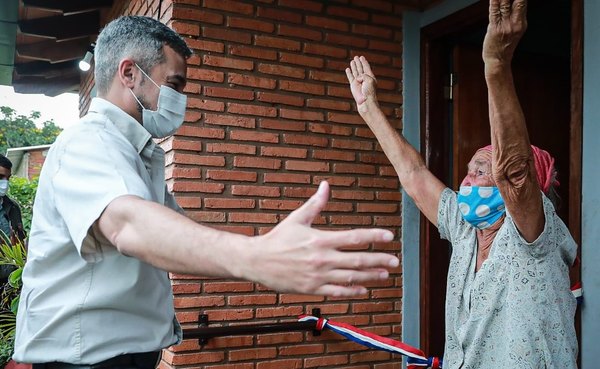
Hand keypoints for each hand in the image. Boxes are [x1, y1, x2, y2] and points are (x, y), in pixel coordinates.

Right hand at [246, 181, 398, 296]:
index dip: (374, 237)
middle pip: (357, 260)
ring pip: (351, 278)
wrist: (257, 261)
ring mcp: (318, 275)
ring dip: (370, 276)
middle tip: (395, 261)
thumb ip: (315, 204)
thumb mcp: (297, 219)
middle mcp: (322, 258)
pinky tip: (364, 289)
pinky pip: (337, 291)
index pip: (354, 237)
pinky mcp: (312, 288)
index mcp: (320, 239)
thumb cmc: (278, 238)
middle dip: (379, 260)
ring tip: (385, 274)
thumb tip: (326, 185)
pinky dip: (352, 291)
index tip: (389, 237)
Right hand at [345, 56, 377, 113]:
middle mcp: (364, 79)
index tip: (362, 57)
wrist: (365, 100)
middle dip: (358, 63)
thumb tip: (357, 78)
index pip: (366, 67)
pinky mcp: (353, 85)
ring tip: (352, 61)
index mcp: (370, 77)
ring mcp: (358, 82)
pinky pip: (350, 77)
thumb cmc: (369, 91)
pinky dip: (349, 73)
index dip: (364, 62)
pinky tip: (348, 69)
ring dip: (354, 66)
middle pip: (360, 68)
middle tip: (356, 57)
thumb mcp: (369, 80)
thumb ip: (363, 75)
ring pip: (355, 72)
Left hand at [482, 0, 526, 66]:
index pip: (523, 3)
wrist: (498, 60)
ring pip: (505, 5)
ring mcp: (506, 26)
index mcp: (522, 23)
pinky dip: (494, 2)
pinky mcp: (495, 28)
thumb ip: (515, 17)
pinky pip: (494, 12)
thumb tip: (512, 3)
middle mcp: (516, 23)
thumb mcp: (515, 30)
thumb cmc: (504, 45)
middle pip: (518, 2)